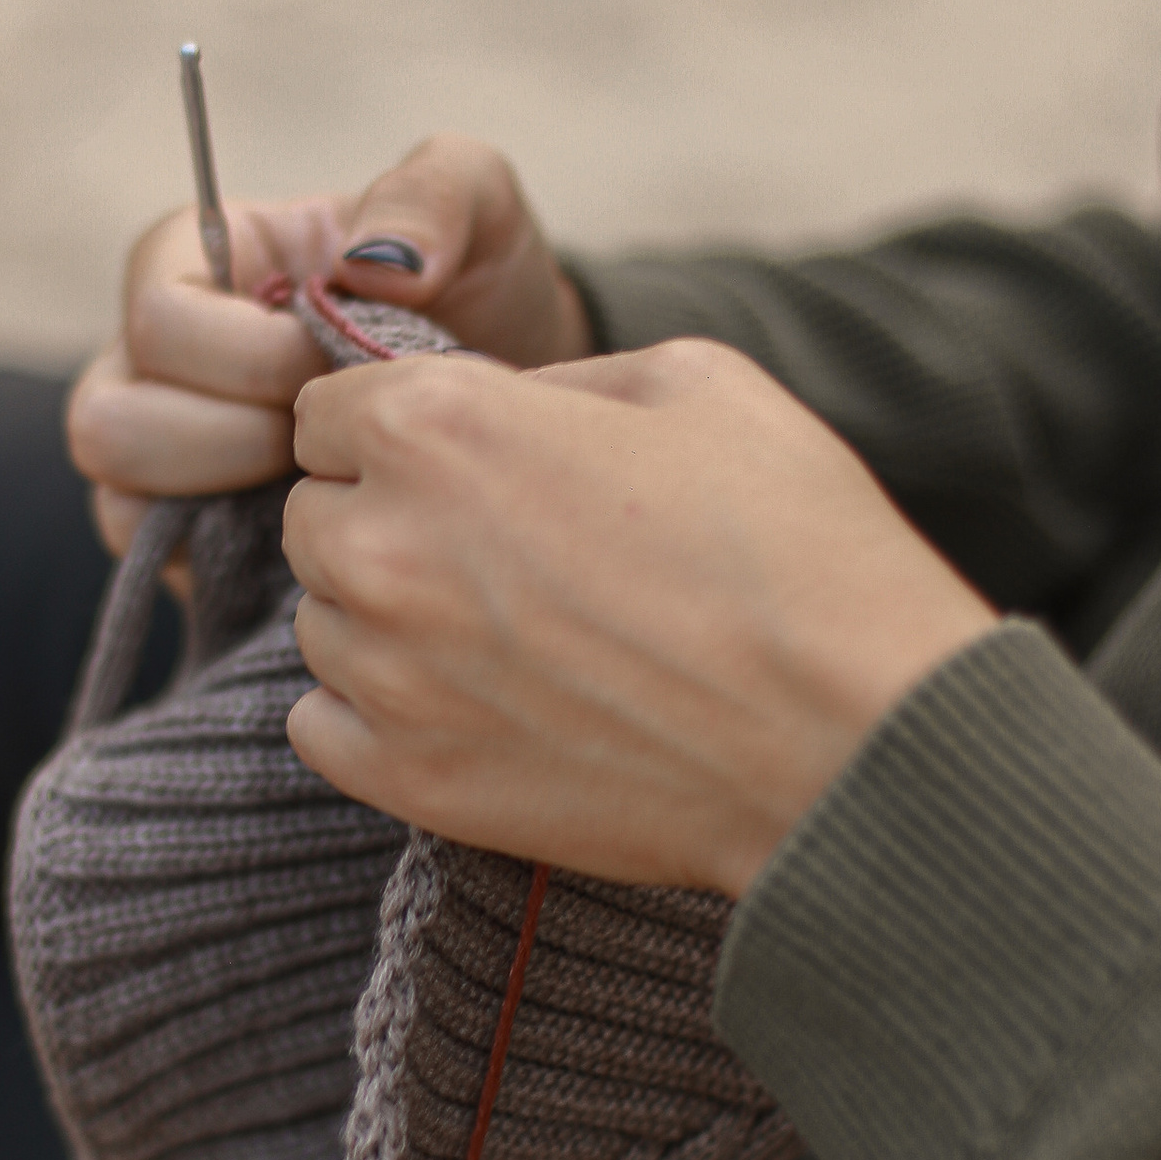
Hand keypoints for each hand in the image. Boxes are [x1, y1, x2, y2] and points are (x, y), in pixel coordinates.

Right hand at [66, 137, 591, 555]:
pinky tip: (318, 533)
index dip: (250, 354)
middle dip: (233, 436)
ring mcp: (161, 455)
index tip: (337, 361)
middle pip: (108, 420)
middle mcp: (153, 361)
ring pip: (118, 504)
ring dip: (225, 500)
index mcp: (196, 262)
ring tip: (320, 481)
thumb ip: (431, 196)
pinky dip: (234, 561)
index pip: (157, 316)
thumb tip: (370, 265)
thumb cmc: (477, 289)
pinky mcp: (188, 539)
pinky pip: (158, 567)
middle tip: (326, 437)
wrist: (503, 401)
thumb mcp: (478, 207)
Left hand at [282, 339, 995, 894]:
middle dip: (383, 516)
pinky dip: (375, 712)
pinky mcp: (407, 777)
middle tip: (497, 550)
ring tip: (507, 633)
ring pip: (323, 619)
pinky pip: (321, 726)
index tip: (459, 459)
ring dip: (386, 616)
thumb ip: (553, 382)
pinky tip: (468, 701)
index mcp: (436, 426)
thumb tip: (501, 407)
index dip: (394, 427)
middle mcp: (383, 542)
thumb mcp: (691, 385)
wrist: (846, 735)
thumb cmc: (792, 547)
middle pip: (314, 515)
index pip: (323, 411)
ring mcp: (387, 670)